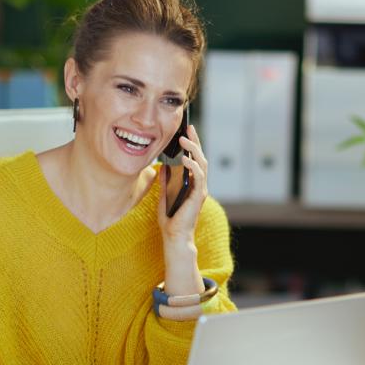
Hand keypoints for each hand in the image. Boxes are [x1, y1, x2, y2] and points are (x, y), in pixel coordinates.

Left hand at [157, 123, 207, 241]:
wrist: (174, 236)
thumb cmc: (170, 220)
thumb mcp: (164, 195)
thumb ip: (165, 181)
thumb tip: (162, 166)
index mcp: (192, 184)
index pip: (194, 160)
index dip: (192, 145)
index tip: (186, 131)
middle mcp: (199, 186)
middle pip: (200, 158)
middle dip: (195, 142)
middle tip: (188, 128)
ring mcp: (200, 190)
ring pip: (202, 164)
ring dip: (194, 150)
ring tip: (184, 139)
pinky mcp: (198, 196)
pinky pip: (198, 176)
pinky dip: (193, 166)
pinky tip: (185, 159)